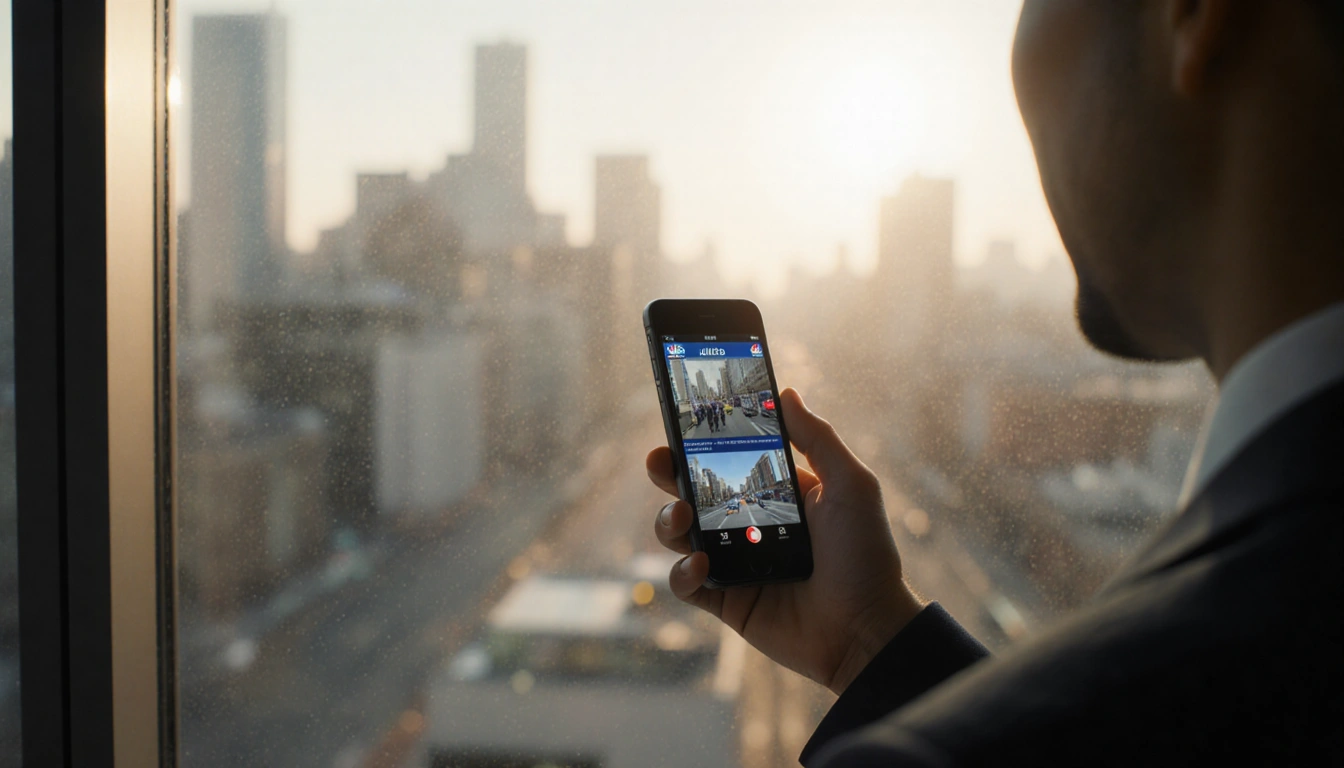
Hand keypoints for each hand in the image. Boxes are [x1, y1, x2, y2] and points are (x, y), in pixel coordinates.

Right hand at [648, 387, 924, 694]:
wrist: (865, 631)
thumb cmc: (866, 556)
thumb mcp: (851, 485)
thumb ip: (818, 437)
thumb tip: (785, 393)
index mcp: (776, 491)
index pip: (729, 457)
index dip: (700, 440)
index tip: (681, 418)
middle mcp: (749, 523)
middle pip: (692, 490)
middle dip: (669, 472)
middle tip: (660, 461)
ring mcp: (734, 562)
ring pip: (679, 534)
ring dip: (669, 521)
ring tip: (684, 517)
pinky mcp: (726, 600)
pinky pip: (686, 583)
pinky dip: (684, 572)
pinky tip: (702, 565)